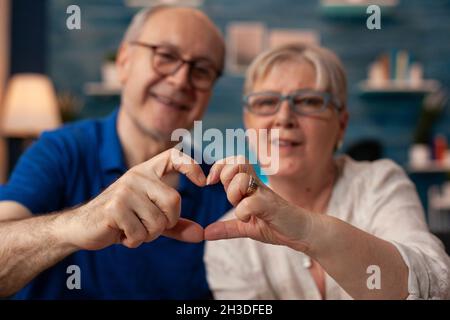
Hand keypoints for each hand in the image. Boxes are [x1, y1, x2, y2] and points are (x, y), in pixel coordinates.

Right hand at [61, 148, 205, 249]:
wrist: (81, 226)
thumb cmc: (120, 220)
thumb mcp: (150, 219)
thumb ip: (175, 225)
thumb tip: (201, 234)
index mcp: (147, 172)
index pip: (174, 156)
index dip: (191, 165)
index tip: (203, 181)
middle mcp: (137, 176)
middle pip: (174, 201)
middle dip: (166, 223)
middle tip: (148, 227)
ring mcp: (125, 190)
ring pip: (158, 222)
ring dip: (148, 235)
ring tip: (131, 229)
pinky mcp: (115, 207)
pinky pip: (141, 233)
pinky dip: (134, 241)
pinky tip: (120, 233)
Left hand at [204, 156, 313, 251]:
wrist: (302, 232)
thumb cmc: (277, 225)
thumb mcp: (246, 227)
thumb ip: (227, 228)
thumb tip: (206, 232)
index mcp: (250, 185)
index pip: (232, 161)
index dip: (219, 167)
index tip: (211, 181)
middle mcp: (257, 184)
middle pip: (236, 162)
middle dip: (226, 178)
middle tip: (232, 196)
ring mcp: (264, 193)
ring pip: (241, 179)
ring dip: (234, 194)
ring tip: (241, 207)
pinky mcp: (270, 205)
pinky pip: (249, 203)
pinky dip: (243, 213)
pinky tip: (248, 219)